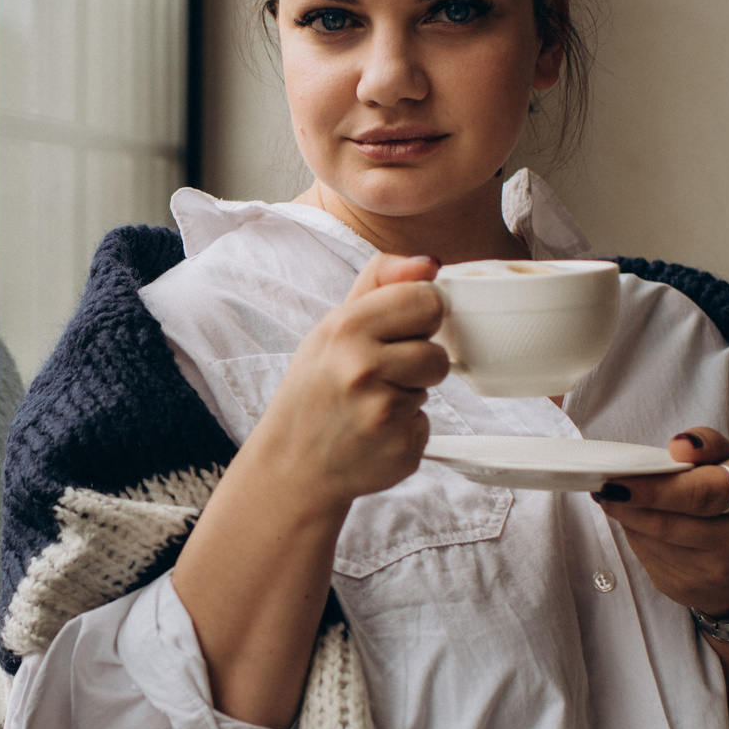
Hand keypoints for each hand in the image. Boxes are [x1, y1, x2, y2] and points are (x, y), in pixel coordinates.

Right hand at [248, 252, 449, 511]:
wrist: (291, 466)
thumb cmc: (312, 392)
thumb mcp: (331, 328)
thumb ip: (380, 284)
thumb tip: (429, 262)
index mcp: (346, 329)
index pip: (426, 300)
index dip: (418, 318)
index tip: (397, 333)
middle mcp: (363, 369)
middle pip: (437, 350)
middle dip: (416, 361)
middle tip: (378, 376)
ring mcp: (384, 413)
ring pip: (434, 387)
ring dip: (411, 394)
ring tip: (371, 404)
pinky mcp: (402, 448)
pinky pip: (427, 424)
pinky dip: (405, 429)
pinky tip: (373, 433)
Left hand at [593, 426, 728, 616]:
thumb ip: (707, 444)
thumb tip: (677, 446)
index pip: (700, 494)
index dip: (655, 489)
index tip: (618, 480)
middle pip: (667, 523)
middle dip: (628, 504)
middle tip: (604, 487)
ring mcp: (712, 572)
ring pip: (651, 541)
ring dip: (627, 518)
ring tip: (616, 499)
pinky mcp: (686, 589)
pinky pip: (647, 558)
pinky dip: (636, 536)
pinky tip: (637, 522)